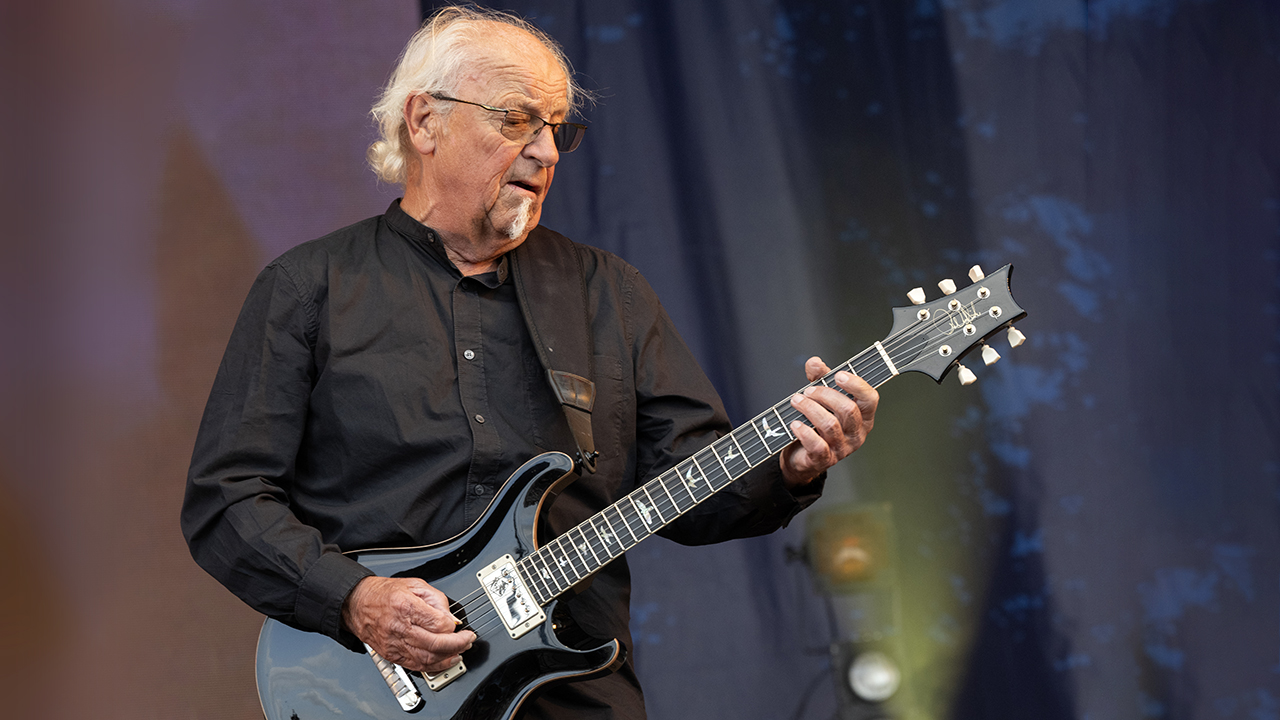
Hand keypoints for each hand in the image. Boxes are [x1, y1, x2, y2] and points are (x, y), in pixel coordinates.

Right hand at [342, 576, 475, 673]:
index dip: (453, 626)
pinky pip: (415, 666)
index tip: (459, 624)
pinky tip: (444, 661)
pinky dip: (433, 666)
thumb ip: (437, 600)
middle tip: (468, 641)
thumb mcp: (415, 585)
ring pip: (426, 658)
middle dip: (457, 644)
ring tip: (460, 652)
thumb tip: (451, 617)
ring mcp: (394, 643)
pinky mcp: (391, 654)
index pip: (438, 623)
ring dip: (448, 658)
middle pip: (435, 643)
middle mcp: (400, 627)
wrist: (356, 603)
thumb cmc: (384, 593)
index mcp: (406, 606)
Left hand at [779, 356, 878, 487]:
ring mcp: (842, 448)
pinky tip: (795, 423)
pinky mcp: (825, 459)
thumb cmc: (816, 422)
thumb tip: (815, 362)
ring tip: (796, 401)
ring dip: (810, 408)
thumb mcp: (821, 396)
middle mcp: (857, 433)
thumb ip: (820, 377)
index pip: (870, 399)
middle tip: (808, 391)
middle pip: (848, 409)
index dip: (856, 385)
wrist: (802, 454)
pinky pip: (817, 445)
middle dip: (825, 395)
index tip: (838, 375)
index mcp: (863, 416)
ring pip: (830, 424)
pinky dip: (804, 432)